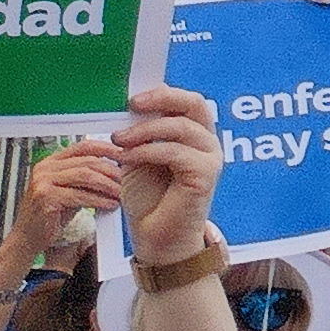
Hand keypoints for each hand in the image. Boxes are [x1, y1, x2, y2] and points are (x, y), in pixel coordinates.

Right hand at [9, 140, 128, 270]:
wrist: (28, 237)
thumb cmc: (53, 213)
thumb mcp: (70, 189)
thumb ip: (86, 176)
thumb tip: (118, 168)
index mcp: (52, 161)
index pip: (83, 146)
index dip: (107, 149)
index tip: (125, 155)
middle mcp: (45, 168)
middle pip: (88, 161)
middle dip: (111, 171)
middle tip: (126, 181)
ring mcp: (43, 182)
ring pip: (85, 176)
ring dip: (108, 185)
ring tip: (121, 194)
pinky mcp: (45, 197)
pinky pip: (79, 195)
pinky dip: (99, 200)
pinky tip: (110, 205)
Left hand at [112, 86, 221, 267]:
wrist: (157, 237)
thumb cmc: (149, 198)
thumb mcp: (139, 156)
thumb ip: (143, 133)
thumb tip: (132, 106)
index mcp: (194, 135)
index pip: (188, 101)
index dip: (163, 93)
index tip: (132, 99)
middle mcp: (207, 143)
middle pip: (195, 104)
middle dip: (163, 99)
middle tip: (133, 105)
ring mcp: (210, 158)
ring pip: (181, 127)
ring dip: (144, 131)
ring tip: (118, 141)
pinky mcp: (206, 175)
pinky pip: (176, 152)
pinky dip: (147, 151)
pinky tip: (127, 158)